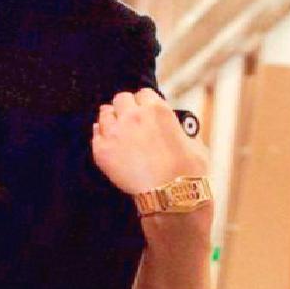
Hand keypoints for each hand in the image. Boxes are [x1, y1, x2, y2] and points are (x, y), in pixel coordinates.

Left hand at [91, 88, 210, 194]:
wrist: (170, 194)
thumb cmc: (187, 172)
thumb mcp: (194, 143)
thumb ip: (182, 131)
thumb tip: (180, 131)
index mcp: (157, 109)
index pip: (143, 93)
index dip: (143, 103)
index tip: (144, 112)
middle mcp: (134, 116)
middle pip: (121, 99)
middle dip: (125, 108)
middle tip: (129, 121)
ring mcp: (115, 133)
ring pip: (105, 114)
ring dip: (111, 119)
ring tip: (116, 131)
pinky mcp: (102, 151)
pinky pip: (95, 135)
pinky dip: (100, 137)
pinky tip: (107, 143)